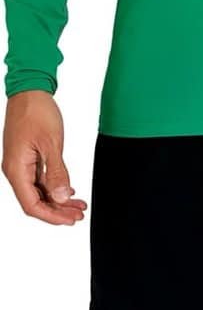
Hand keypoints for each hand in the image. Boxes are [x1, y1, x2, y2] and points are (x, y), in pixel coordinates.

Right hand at [2, 90, 87, 224]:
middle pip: (35, 201)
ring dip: (58, 199)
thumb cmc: (36, 111)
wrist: (30, 89)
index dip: (52, 216)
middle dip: (57, 210)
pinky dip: (54, 186)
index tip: (70, 220)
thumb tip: (61, 197)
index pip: (32, 205)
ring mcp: (21, 164)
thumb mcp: (51, 143)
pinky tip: (68, 189)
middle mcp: (16, 170)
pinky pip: (40, 178)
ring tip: (78, 205)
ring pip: (39, 190)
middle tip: (78, 215)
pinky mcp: (27, 157)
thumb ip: (56, 172)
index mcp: (17, 169)